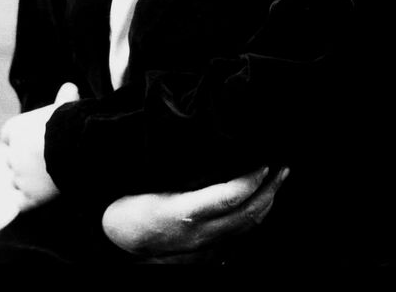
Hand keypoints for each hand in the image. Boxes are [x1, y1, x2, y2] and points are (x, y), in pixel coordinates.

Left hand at [1, 82, 79, 210]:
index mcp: (16, 130)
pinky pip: (22, 202)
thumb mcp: (68, 106)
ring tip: (50, 175)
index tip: (36, 137)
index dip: (22, 137)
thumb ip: (66, 98)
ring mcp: (20, 178)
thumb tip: (70, 86)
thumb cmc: (72, 123)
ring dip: (28, 180)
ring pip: (17, 181)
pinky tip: (45, 193)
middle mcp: (13, 155)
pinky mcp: (29, 199)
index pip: (9, 135)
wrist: (78, 149)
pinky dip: (30, 200)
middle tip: (47, 158)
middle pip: (13, 159)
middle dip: (26, 160)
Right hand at [102, 165, 289, 261]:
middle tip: (283, 166)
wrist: (112, 243)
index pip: (229, 198)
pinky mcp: (203, 250)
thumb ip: (181, 169)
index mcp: (185, 212)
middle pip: (246, 215)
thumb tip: (211, 146)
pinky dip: (253, 216)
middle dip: (269, 190)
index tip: (264, 161)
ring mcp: (203, 246)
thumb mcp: (149, 182)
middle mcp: (198, 234)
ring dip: (266, 202)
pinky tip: (260, 202)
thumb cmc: (126, 207)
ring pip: (245, 228)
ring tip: (278, 179)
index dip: (251, 180)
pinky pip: (237, 234)